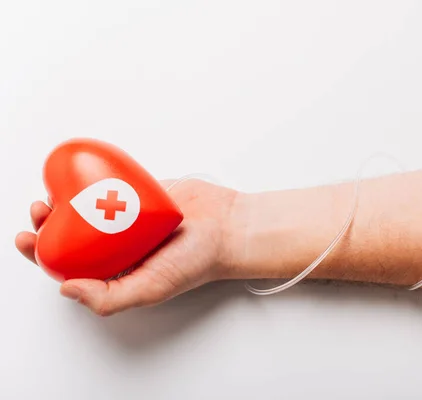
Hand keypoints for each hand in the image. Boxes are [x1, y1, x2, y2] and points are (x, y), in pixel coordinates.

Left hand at [15, 179, 238, 315]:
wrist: (227, 227)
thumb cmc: (197, 262)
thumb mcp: (151, 288)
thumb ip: (109, 298)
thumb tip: (66, 288)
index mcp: (118, 271)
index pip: (70, 266)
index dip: (42, 254)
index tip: (27, 239)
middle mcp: (121, 246)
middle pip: (74, 235)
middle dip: (49, 224)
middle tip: (40, 211)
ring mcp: (130, 218)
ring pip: (89, 208)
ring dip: (66, 200)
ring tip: (53, 192)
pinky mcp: (142, 194)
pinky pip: (113, 186)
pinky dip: (93, 180)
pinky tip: (80, 176)